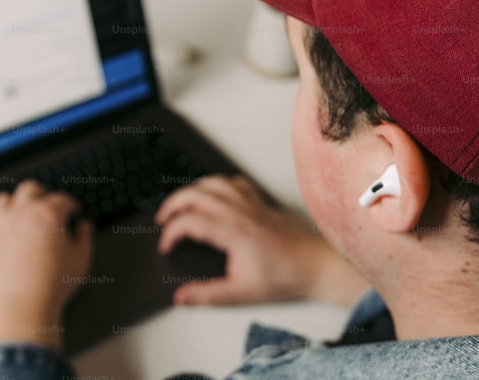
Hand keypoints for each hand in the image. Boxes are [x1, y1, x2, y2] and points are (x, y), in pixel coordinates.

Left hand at [0, 180, 92, 349]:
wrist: (22, 306)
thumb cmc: (52, 285)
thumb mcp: (80, 260)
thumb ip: (84, 238)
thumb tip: (83, 227)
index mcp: (48, 214)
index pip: (61, 199)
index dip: (69, 204)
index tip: (71, 210)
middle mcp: (23, 212)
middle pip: (30, 189)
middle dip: (41, 194)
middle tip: (46, 204)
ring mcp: (0, 223)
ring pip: (4, 199)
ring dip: (14, 203)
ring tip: (20, 213)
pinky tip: (2, 228)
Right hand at [155, 174, 365, 306]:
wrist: (315, 265)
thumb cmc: (285, 276)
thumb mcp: (241, 293)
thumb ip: (208, 295)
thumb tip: (182, 296)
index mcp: (231, 231)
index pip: (188, 222)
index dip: (170, 234)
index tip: (166, 247)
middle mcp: (238, 211)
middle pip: (194, 194)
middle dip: (172, 205)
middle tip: (163, 221)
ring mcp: (250, 203)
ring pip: (212, 183)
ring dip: (191, 190)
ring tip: (180, 204)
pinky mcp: (260, 202)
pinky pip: (233, 182)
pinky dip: (216, 184)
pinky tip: (213, 195)